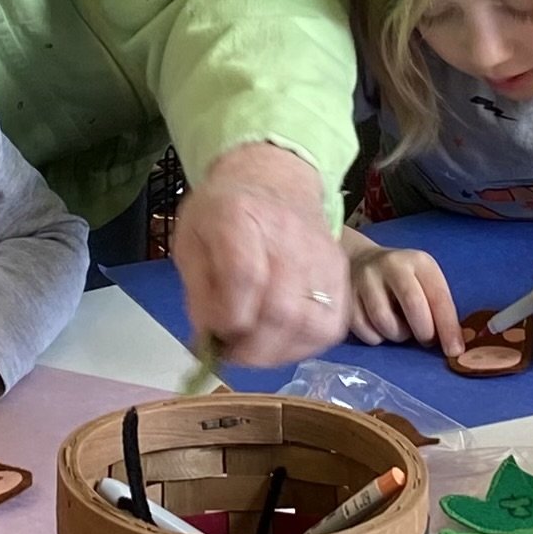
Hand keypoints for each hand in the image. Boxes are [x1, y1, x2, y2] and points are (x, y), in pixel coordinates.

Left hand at [170, 144, 347, 366]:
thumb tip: (209, 337)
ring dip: (276, 352)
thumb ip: (196, 290)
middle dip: (250, 346)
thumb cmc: (223, 214)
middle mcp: (287, 235)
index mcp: (237, 217)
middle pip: (281, 309)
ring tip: (252, 347)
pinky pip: (330, 328)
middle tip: (230, 349)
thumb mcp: (190, 240)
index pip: (244, 277)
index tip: (211, 332)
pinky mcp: (342, 275)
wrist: (274, 181)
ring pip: (309, 325)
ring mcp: (322, 256)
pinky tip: (279, 340)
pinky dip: (302, 345)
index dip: (226, 318)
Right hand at [347, 246, 462, 357]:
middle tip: (425, 340)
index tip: (454, 351)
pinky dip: (377, 338)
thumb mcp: (425, 283)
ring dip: (397, 335)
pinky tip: (380, 328)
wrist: (359, 260)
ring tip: (400, 329)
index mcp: (419, 262)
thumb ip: (439, 308)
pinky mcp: (345, 295)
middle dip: (423, 332)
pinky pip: (365, 330)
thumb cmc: (403, 280)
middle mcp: (391, 265)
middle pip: (413, 305)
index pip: (438, 297)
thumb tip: (454, 347)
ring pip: (385, 321)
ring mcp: (365, 278)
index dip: (448, 327)